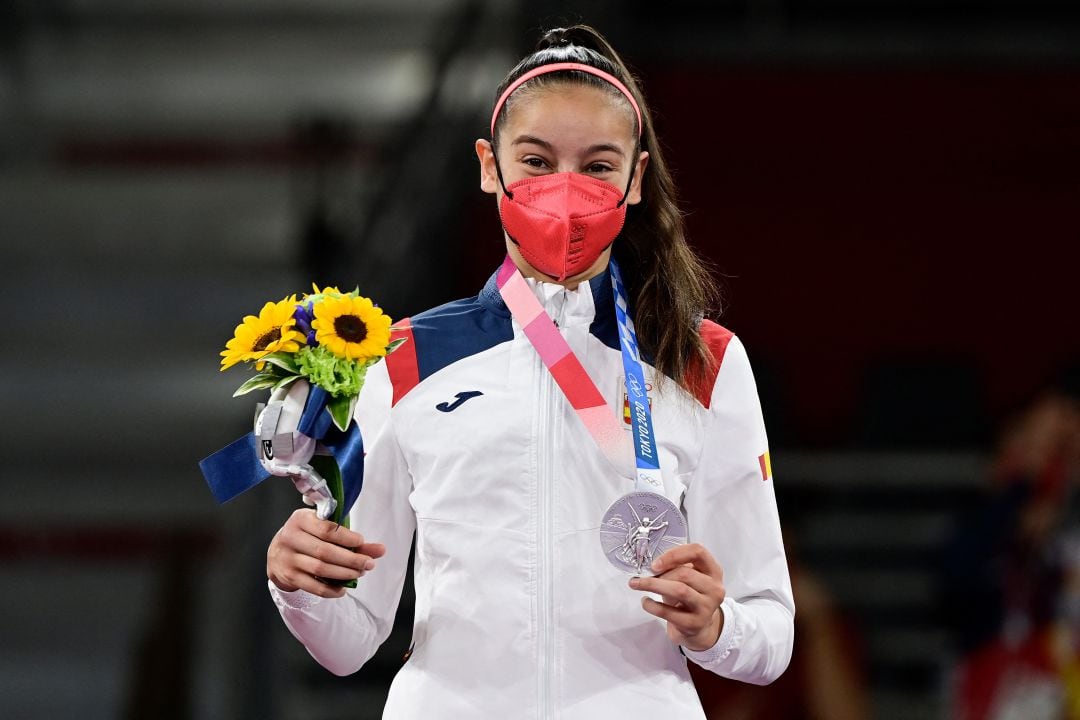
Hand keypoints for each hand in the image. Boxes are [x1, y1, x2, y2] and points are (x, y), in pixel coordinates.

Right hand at [267, 508, 385, 598]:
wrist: (277, 553)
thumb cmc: (307, 536)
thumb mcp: (323, 529)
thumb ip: (351, 538)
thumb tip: (380, 550)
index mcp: (301, 519)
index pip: (326, 529)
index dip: (346, 537)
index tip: (362, 542)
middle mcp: (291, 537)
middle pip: (325, 551)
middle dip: (351, 559)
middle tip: (368, 563)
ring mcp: (288, 558)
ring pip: (320, 569)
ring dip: (344, 573)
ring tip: (359, 573)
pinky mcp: (289, 576)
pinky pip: (313, 586)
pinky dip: (331, 589)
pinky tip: (344, 588)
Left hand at [629, 543, 725, 651]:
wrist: (699, 626)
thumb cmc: (690, 595)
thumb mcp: (689, 578)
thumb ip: (676, 567)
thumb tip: (651, 565)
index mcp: (714, 571)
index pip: (698, 552)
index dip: (675, 554)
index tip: (655, 563)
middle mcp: (714, 588)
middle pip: (686, 573)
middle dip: (660, 574)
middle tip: (642, 576)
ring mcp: (707, 607)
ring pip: (679, 590)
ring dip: (653, 585)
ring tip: (636, 584)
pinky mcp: (695, 624)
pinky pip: (669, 612)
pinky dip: (653, 605)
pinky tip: (645, 601)